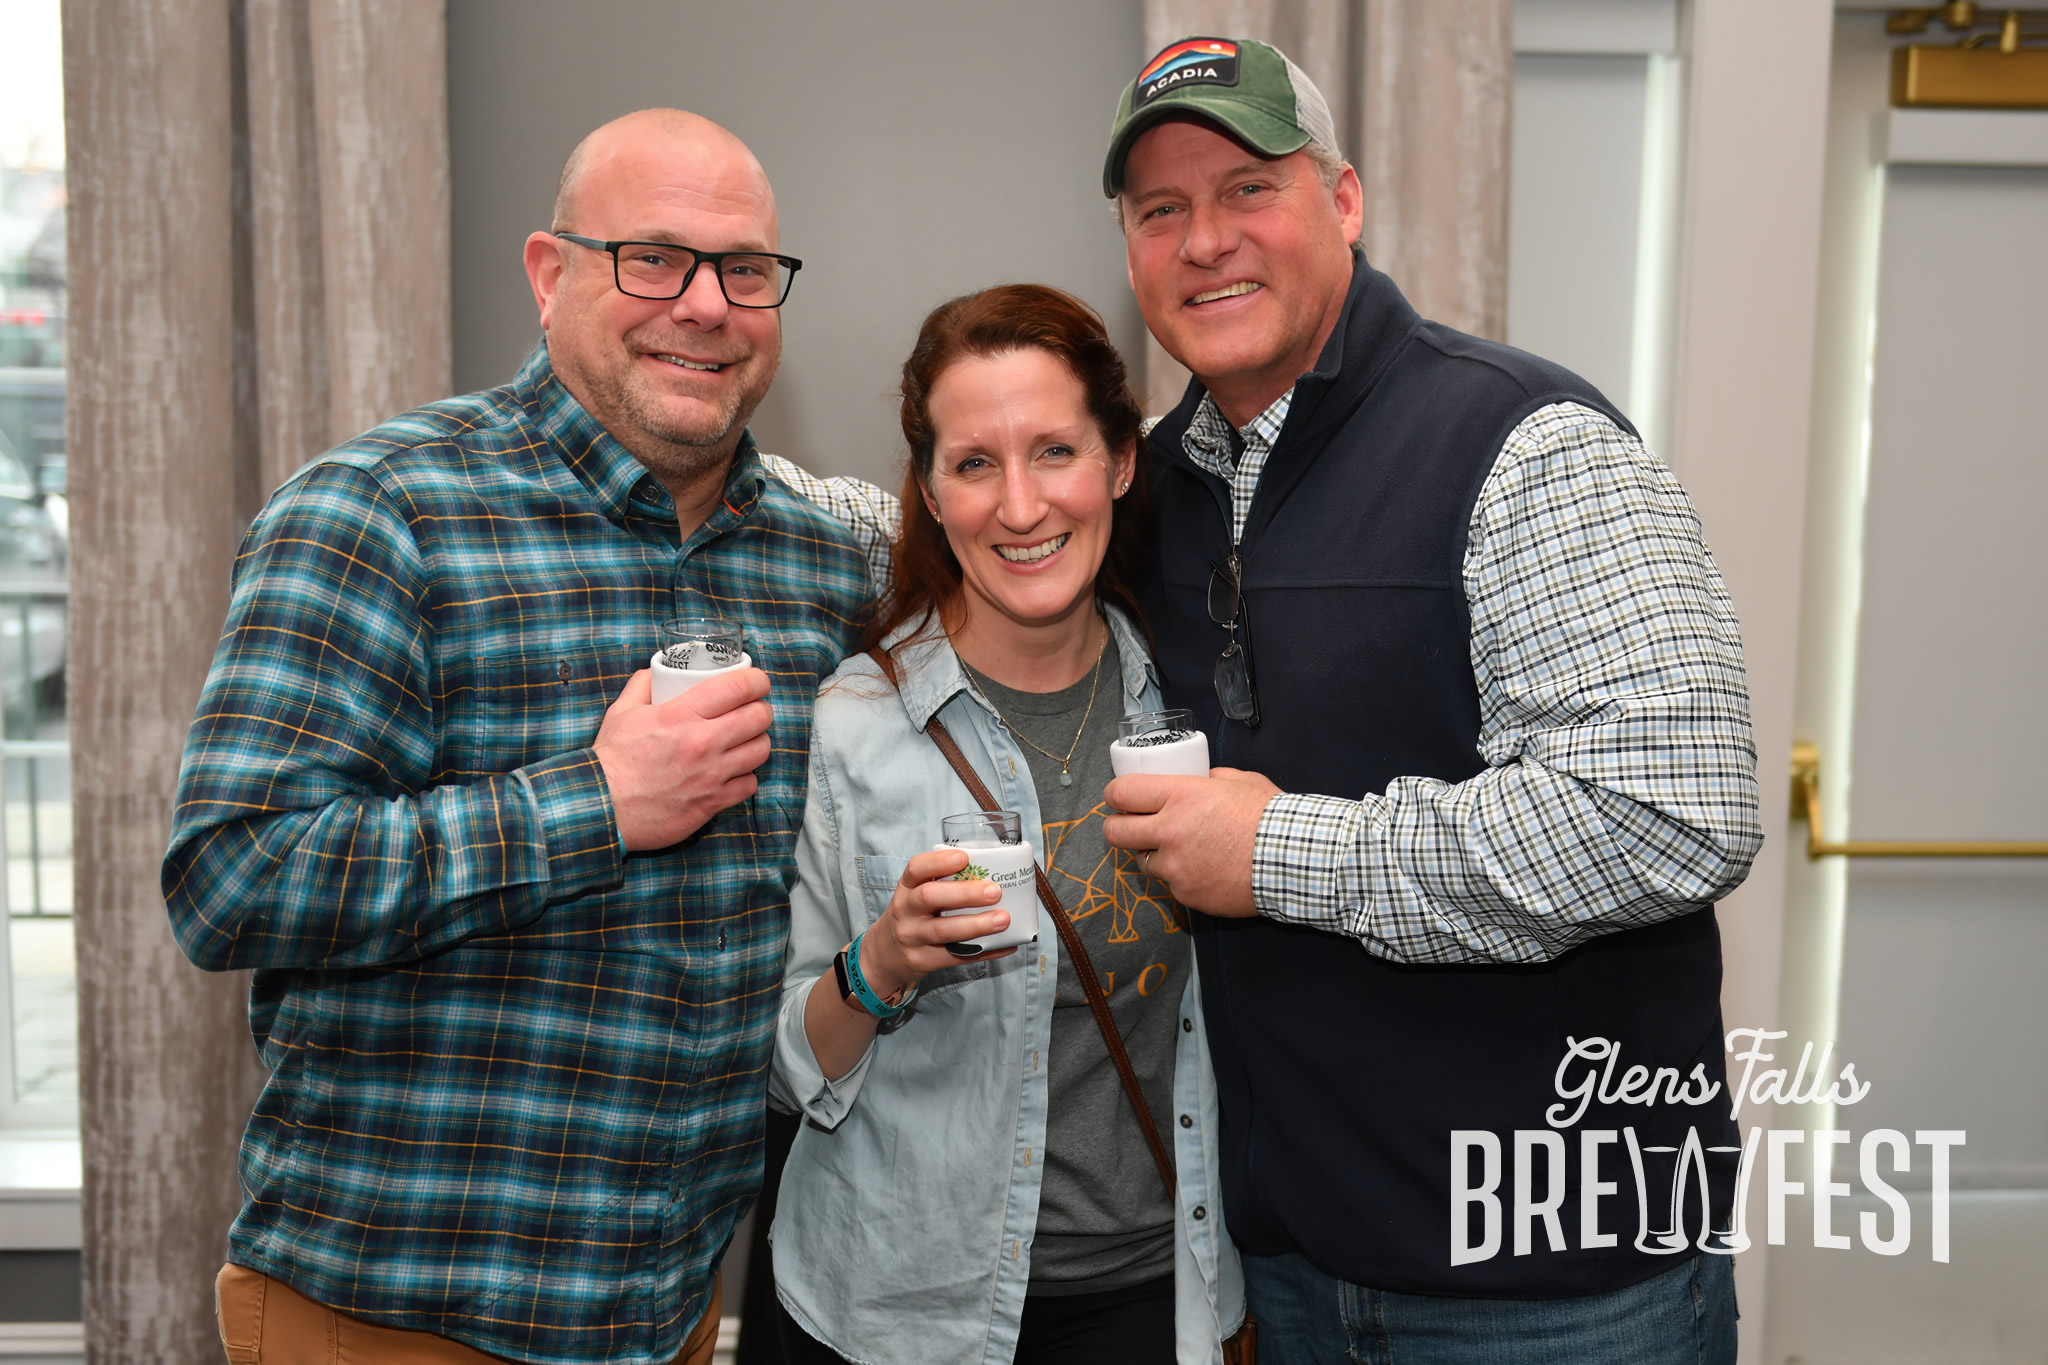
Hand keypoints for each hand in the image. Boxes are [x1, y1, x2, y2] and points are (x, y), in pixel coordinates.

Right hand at [592, 667, 774, 851]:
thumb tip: (657, 671)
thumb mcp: (622, 712)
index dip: (756, 680)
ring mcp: (711, 774)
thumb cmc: (612, 760)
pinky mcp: (713, 802)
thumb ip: (642, 685)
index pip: (738, 687)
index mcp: (682, 714)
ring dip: (758, 741)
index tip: (758, 682)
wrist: (603, 807)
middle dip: (761, 709)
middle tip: (753, 710)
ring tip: (746, 740)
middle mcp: (703, 742)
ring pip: (761, 750)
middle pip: (759, 717)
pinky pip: (750, 784)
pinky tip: (734, 772)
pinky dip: (746, 776)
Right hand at [853, 848, 1016, 996]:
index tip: (964, 858)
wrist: (884, 955)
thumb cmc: (911, 916)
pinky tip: (1005, 945)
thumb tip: (992, 874)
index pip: (916, 868)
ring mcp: (912, 937)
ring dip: (977, 925)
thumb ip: (942, 884)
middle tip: (994, 891)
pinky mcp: (922, 961)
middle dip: (964, 893)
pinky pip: (956, 956)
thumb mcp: (914, 895)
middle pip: (930, 897)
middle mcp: (905, 910)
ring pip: (944, 930)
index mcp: (907, 887)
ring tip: (1003, 919)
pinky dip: (984, 951)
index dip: (939, 862)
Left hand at [1102, 767, 1281, 917]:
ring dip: (1153, 854)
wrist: (1293, 860)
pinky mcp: (1186, 894)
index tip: (1119, 798)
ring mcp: (1176, 867)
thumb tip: (1197, 780)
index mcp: (1179, 796)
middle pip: (1115, 832)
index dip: (1115, 795)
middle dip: (1118, 826)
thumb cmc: (1269, 817)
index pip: (1121, 793)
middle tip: (1130, 825)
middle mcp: (1170, 832)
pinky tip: (1203, 869)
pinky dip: (1180, 877)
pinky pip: (1171, 884)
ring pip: (1142, 861)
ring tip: (1179, 849)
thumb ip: (1208, 779)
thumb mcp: (1238, 781)